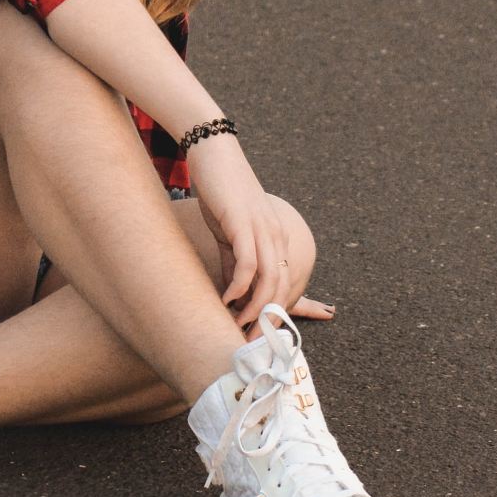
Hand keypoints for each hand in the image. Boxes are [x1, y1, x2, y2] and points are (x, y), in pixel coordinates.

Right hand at [185, 134, 298, 330]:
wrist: (213, 154)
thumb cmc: (220, 192)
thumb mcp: (229, 232)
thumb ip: (233, 261)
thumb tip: (233, 293)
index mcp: (276, 238)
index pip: (284, 285)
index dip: (272, 312)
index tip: (258, 335)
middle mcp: (276, 236)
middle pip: (281, 289)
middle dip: (267, 319)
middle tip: (250, 342)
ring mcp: (263, 230)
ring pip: (269, 280)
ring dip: (255, 309)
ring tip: (238, 327)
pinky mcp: (244, 224)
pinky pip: (248, 264)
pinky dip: (239, 287)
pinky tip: (225, 300)